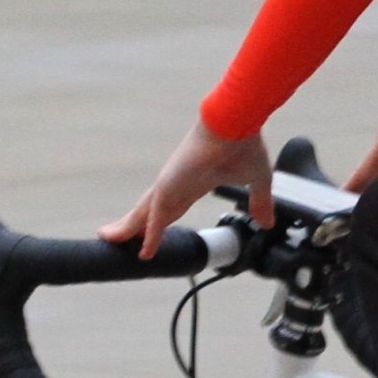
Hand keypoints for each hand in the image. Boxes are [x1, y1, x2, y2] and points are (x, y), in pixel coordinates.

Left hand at [103, 119, 271, 257]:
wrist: (236, 124)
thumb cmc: (243, 143)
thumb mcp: (256, 182)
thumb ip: (259, 202)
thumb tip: (267, 221)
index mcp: (193, 184)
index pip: (170, 209)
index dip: (160, 224)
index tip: (152, 235)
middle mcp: (177, 185)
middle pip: (149, 212)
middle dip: (134, 226)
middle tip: (118, 238)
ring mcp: (170, 186)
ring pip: (143, 215)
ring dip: (128, 230)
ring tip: (110, 240)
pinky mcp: (169, 187)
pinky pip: (156, 219)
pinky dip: (149, 237)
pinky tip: (144, 252)